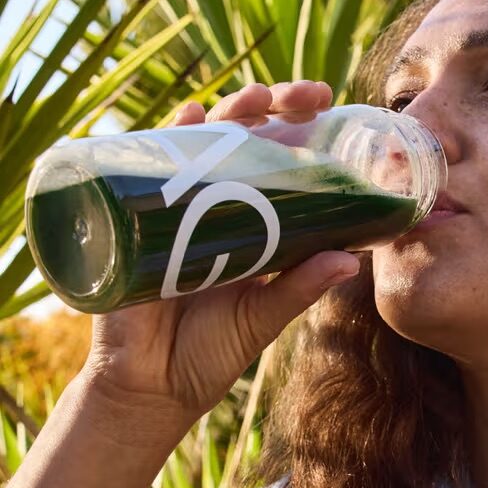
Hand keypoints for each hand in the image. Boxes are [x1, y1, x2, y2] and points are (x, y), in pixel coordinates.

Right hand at [81, 81, 359, 426]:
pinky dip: (164, 138)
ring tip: (254, 99)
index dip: (303, 135)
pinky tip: (187, 116)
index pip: (279, 166)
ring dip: (226, 112)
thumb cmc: (208, 355)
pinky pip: (145, 168)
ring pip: (200, 143)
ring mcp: (173, 209)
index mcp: (248, 227)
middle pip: (243, 141)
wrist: (149, 390)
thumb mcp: (260, 317)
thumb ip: (298, 288)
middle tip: (306, 97)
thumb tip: (352, 259)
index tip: (334, 113)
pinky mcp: (136, 221)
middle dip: (273, 108)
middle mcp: (212, 208)